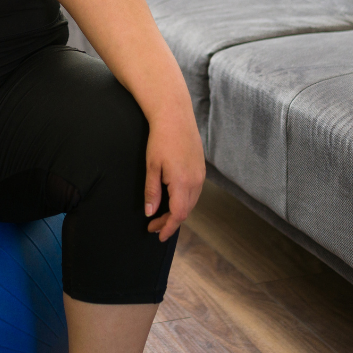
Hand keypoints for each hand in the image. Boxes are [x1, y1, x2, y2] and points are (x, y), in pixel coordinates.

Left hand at [144, 111, 204, 241]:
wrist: (175, 116)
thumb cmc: (161, 139)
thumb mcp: (151, 167)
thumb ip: (152, 192)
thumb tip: (150, 212)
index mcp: (182, 182)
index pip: (178, 215)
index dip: (168, 228)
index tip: (157, 235)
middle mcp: (196, 181)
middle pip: (185, 211)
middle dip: (170, 222)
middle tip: (153, 226)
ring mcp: (201, 175)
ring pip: (191, 202)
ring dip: (177, 212)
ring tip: (161, 215)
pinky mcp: (201, 169)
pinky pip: (194, 192)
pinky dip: (184, 201)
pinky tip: (172, 200)